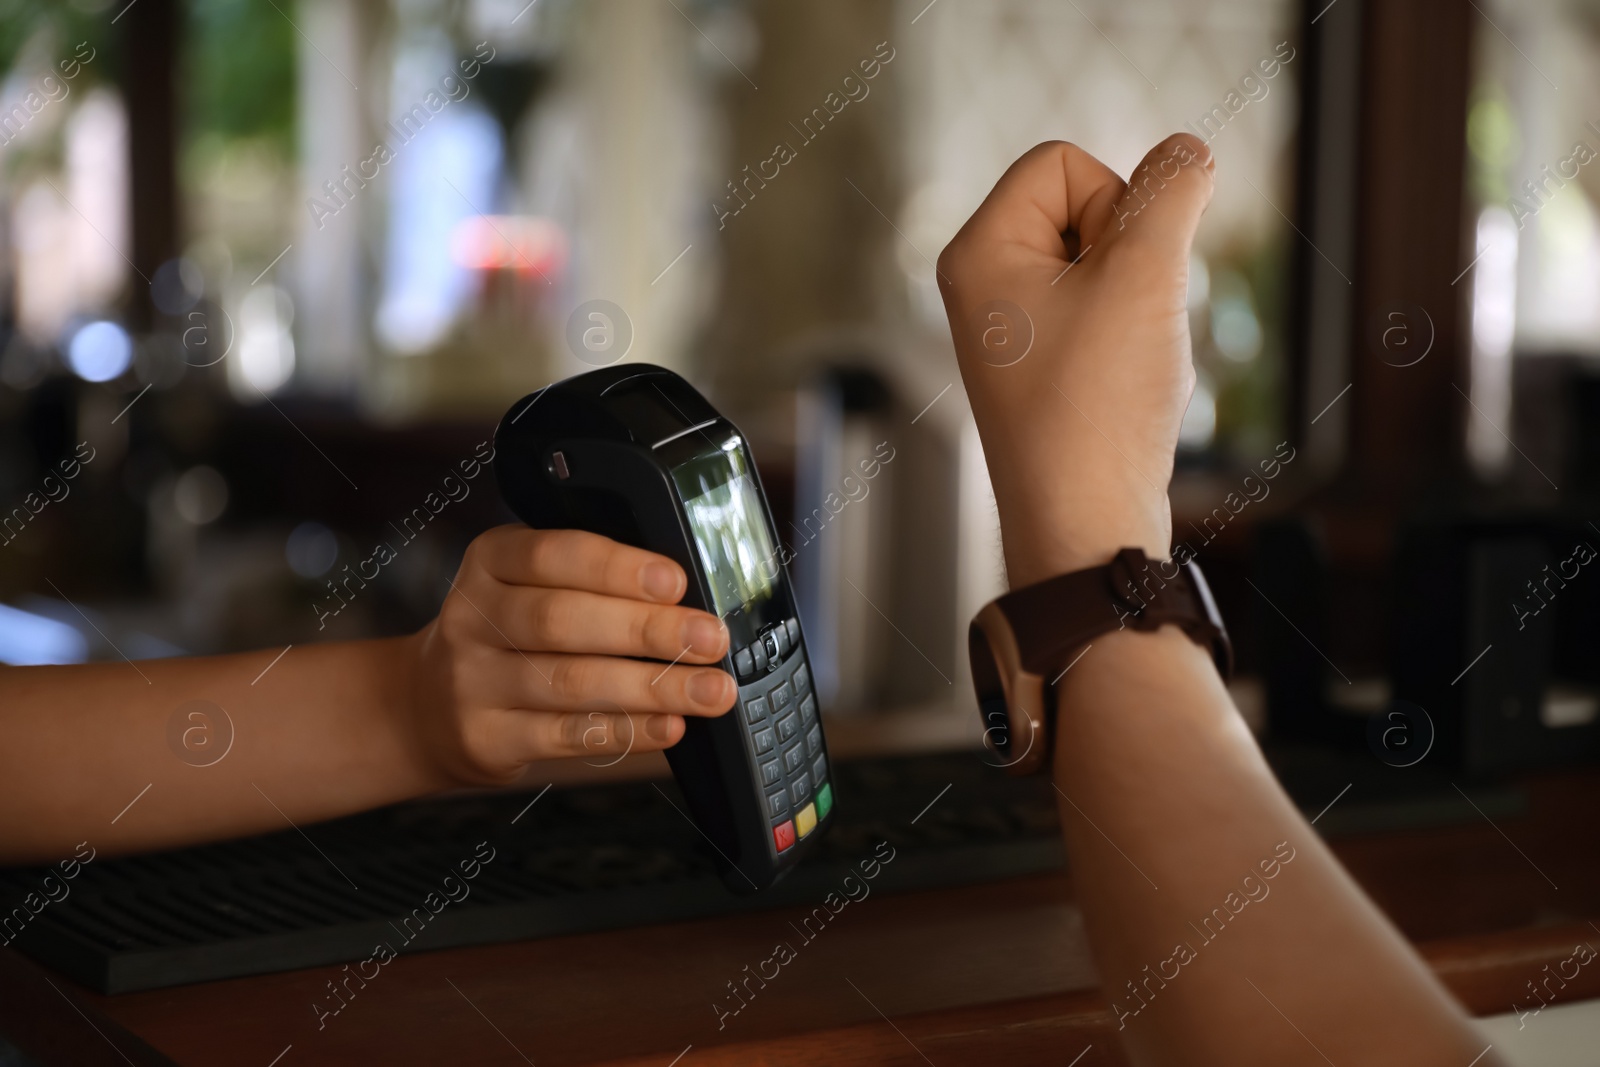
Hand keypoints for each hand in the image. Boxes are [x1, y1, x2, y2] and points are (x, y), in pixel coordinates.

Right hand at [403, 526, 735, 784]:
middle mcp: (474, 617)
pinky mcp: (486, 738)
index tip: (675, 581)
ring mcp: (474, 682)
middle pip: (563, 620)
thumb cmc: (504, 636)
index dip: (617, 568)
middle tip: (709, 639)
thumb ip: (589, 581)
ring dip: (652, 687)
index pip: (553, 554)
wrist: (426, 706)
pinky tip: (668, 725)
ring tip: (710, 690)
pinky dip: (627, 730)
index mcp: (491, 561)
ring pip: (571, 683)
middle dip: (647, 630)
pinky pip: (566, 736)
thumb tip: (684, 598)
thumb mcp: (524, 585)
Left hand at [936, 134, 1214, 585]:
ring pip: (1103, 261)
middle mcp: (979, 285)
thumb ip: (1170, 194)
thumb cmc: (1098, 407)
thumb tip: (1186, 150)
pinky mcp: (1040, 363)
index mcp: (976, 252)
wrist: (1087, 525)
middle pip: (1082, 206)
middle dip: (1127, 254)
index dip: (1112, 204)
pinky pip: (1102, 309)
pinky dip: (1131, 333)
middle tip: (1119, 328)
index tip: (1111, 282)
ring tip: (1122, 362)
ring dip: (1137, 297)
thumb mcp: (1144, 277)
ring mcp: (1008, 327)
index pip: (1062, 161)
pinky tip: (1124, 384)